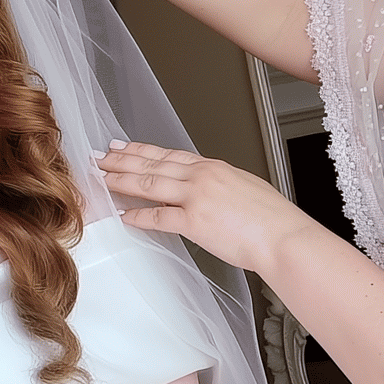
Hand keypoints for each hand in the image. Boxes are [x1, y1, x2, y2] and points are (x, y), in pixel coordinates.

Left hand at [96, 141, 314, 275]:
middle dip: (123, 160)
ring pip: (149, 184)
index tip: (124, 147)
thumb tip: (205, 190)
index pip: (169, 154)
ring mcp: (197, 197)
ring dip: (122, 181)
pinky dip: (137, 215)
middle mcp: (202, 177)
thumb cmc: (272, 219)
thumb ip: (220, 186)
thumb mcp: (245, 188)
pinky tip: (123, 215)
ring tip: (102, 179)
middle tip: (100, 157)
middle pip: (153, 164)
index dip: (143, 150)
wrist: (283, 237)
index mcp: (215, 167)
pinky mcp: (194, 222)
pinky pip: (157, 216)